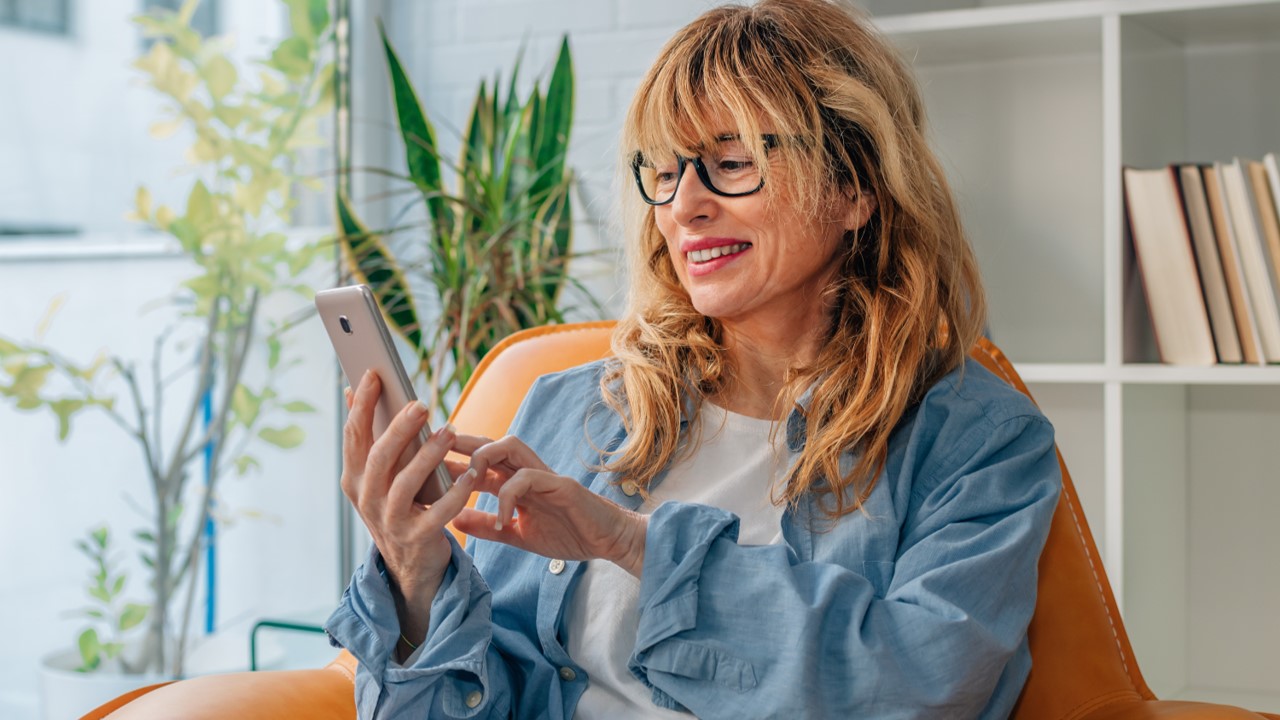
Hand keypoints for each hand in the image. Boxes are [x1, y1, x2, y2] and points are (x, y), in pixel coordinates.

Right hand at [341, 371, 476, 643]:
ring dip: (428, 455)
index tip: (375, 374)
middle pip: (379, 457)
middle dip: (399, 428)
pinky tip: (472, 474)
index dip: (363, 405)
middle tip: (421, 403)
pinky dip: (456, 493)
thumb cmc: (399, 506)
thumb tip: (354, 388)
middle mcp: (366, 499)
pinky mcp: (417, 539)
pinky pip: (438, 513)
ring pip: (405, 483)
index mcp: (354, 478)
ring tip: (449, 431)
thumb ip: (369, 436)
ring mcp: (389, 521)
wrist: (411, 566)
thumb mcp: (378, 476)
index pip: (355, 436)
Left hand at [450, 435, 648, 577]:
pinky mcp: (560, 485)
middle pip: (491, 444)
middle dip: (461, 444)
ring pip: (510, 446)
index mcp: (518, 483)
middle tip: (432, 452)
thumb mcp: (519, 535)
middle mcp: (529, 472)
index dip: (455, 461)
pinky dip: (508, 497)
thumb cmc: (569, 534)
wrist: (609, 541)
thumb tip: (453, 519)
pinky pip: (528, 479)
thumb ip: (488, 526)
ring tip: (468, 481)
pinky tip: (502, 521)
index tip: (426, 464)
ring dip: (484, 458)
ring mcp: (545, 475)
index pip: (482, 463)